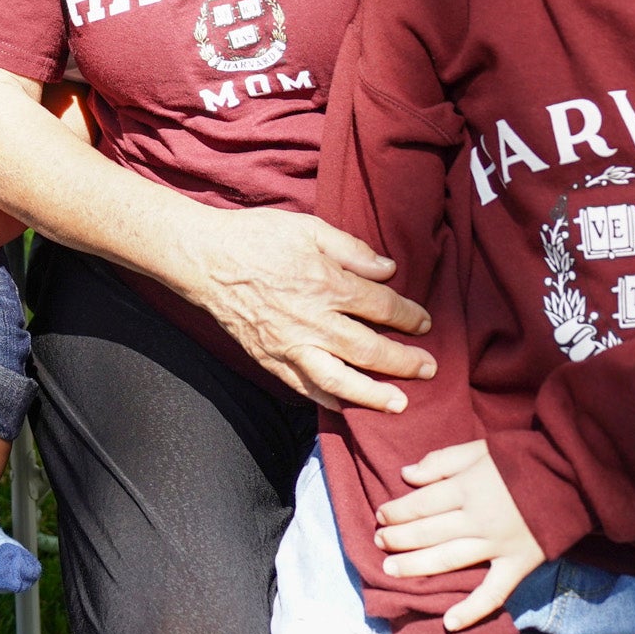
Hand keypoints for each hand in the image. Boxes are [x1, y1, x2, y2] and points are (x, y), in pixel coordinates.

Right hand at [167, 207, 433, 411]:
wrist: (204, 258)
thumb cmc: (256, 237)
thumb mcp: (309, 228)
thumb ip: (352, 249)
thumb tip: (388, 270)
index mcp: (328, 283)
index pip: (382, 306)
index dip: (409, 316)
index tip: (424, 322)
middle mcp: (314, 320)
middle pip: (370, 349)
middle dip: (405, 362)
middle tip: (429, 369)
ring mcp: (290, 344)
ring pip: (340, 379)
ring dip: (373, 394)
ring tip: (399, 404)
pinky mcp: (269, 358)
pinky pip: (302, 387)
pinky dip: (327, 400)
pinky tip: (344, 405)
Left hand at [376, 440, 545, 633]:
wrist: (571, 476)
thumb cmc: (520, 459)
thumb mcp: (478, 448)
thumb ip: (441, 461)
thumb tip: (406, 475)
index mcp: (467, 487)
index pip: (420, 503)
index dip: (396, 511)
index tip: (380, 516)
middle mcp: (478, 518)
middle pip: (428, 532)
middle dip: (398, 539)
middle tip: (378, 543)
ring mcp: (498, 545)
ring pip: (448, 560)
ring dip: (416, 567)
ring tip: (391, 570)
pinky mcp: (518, 564)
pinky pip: (493, 592)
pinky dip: (472, 610)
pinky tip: (448, 622)